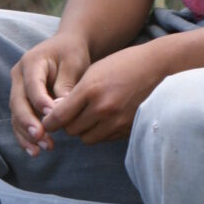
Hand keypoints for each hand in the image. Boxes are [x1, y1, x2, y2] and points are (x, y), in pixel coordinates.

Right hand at [10, 31, 90, 155]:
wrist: (67, 48)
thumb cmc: (72, 54)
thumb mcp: (73, 63)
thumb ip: (65, 85)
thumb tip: (59, 110)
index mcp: (31, 62)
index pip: (32, 84)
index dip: (40, 101)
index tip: (51, 115)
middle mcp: (19, 76)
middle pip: (19, 102)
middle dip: (28, 122)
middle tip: (41, 136)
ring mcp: (18, 90)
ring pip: (17, 115)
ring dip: (27, 134)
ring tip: (43, 148)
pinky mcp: (23, 103)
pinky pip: (20, 122)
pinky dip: (26, 137)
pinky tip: (35, 151)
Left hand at [42, 43, 164, 144]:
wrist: (157, 67)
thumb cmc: (122, 64)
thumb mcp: (94, 71)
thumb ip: (74, 93)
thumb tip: (55, 114)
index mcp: (91, 90)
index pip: (59, 116)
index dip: (49, 121)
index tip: (46, 121)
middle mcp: (103, 108)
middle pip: (71, 130)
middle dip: (68, 124)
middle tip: (71, 114)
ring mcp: (117, 121)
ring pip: (87, 138)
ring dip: (84, 130)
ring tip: (89, 115)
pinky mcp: (128, 129)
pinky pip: (104, 138)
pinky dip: (100, 131)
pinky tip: (106, 117)